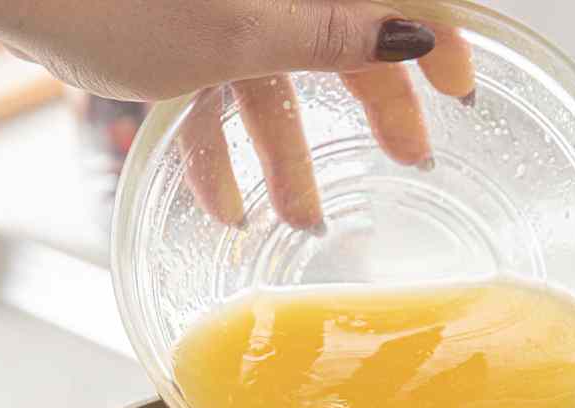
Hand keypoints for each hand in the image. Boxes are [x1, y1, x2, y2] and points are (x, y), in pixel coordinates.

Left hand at [0, 4, 475, 229]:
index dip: (433, 36)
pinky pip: (215, 82)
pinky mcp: (170, 24)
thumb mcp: (240, 33)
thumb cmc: (113, 0)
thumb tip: (413, 33)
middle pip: (340, 29)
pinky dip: (221, 141)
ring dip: (287, 149)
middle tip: (408, 161)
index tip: (461, 90)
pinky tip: (222, 204)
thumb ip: (332, 33)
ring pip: (275, 69)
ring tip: (303, 219)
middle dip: (370, 102)